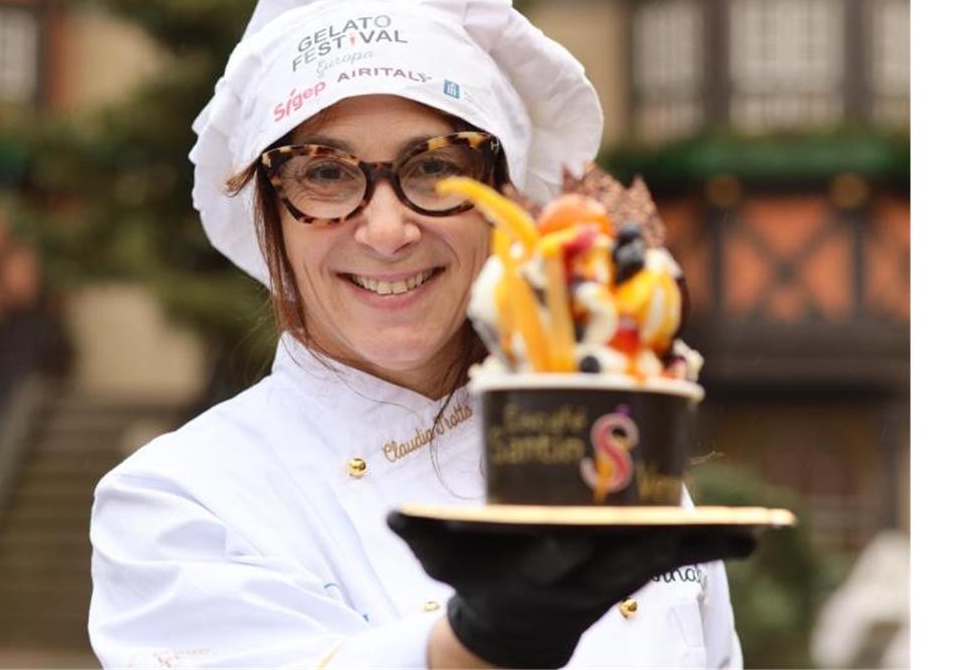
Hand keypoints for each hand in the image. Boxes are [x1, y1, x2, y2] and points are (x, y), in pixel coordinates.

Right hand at [388, 513, 754, 668]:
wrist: (516, 627)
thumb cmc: (478, 578)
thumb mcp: (444, 565)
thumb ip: (420, 539)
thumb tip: (391, 517)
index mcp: (531, 573)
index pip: (545, 562)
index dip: (555, 552)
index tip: (564, 536)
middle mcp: (577, 581)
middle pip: (615, 564)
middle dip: (641, 548)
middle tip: (671, 529)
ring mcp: (611, 580)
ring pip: (657, 563)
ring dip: (694, 549)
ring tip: (743, 530)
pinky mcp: (634, 574)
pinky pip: (678, 562)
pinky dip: (713, 550)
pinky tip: (753, 535)